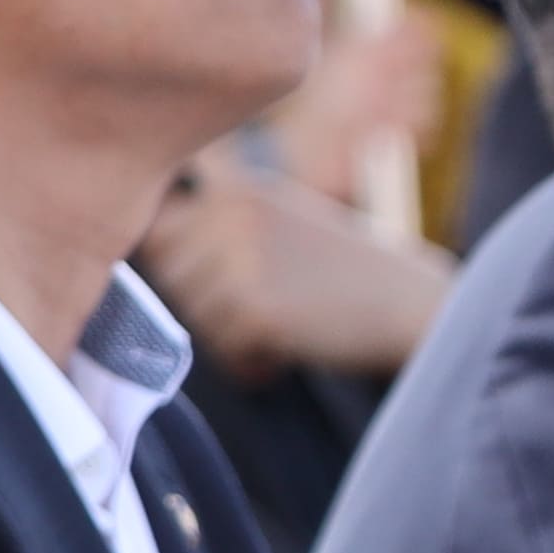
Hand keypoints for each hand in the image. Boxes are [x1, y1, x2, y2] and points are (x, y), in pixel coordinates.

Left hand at [134, 149, 449, 381]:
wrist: (413, 304)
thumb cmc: (343, 272)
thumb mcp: (279, 221)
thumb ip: (213, 226)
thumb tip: (139, 251)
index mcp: (237, 191)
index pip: (159, 230)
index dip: (184, 265)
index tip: (227, 279)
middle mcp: (232, 217)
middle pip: (171, 278)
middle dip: (209, 303)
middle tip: (271, 304)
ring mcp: (241, 261)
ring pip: (194, 316)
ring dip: (232, 333)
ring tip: (287, 320)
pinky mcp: (255, 309)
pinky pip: (223, 349)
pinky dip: (252, 361)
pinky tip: (292, 345)